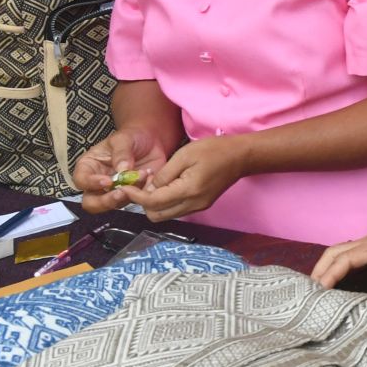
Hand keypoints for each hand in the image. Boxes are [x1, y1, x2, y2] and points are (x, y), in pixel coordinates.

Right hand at [74, 128, 170, 212]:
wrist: (152, 140)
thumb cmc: (131, 137)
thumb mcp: (123, 139)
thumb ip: (121, 153)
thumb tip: (122, 170)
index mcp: (89, 166)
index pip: (81, 180)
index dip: (91, 184)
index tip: (107, 181)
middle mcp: (98, 183)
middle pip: (91, 202)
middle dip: (105, 201)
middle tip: (121, 193)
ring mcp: (115, 191)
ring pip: (114, 204)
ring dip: (129, 194)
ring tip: (143, 175)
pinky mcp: (132, 195)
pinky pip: (135, 201)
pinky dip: (142, 193)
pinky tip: (150, 177)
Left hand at [121, 135, 248, 221]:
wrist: (241, 156)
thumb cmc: (214, 150)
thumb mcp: (185, 154)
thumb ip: (164, 174)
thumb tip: (149, 188)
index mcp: (188, 190)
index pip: (153, 202)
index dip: (135, 196)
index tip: (125, 186)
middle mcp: (193, 204)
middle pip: (157, 215)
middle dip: (143, 203)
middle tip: (142, 185)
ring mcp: (198, 207)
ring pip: (165, 215)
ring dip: (154, 203)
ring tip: (154, 184)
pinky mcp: (201, 205)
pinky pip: (176, 210)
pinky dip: (166, 202)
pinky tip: (167, 187)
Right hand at [312, 217, 366, 294]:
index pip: (345, 258)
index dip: (330, 274)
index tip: (319, 291)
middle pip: (335, 251)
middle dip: (320, 269)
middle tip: (308, 293)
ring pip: (340, 252)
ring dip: (326, 267)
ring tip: (316, 289)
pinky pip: (350, 256)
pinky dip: (337, 266)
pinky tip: (334, 281)